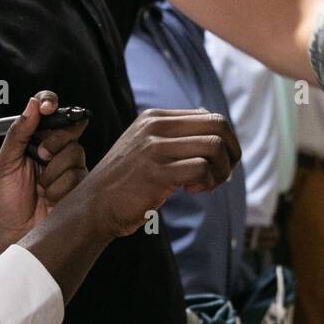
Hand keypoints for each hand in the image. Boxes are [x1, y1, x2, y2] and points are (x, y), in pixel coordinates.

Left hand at [0, 91, 89, 241]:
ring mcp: (70, 166)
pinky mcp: (81, 185)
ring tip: (40, 188)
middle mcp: (56, 149)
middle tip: (40, 155)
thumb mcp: (3, 164)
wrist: (16, 233)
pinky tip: (49, 199)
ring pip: (75, 152)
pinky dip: (58, 188)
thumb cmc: (7, 200)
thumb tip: (32, 105)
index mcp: (36, 139)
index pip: (50, 111)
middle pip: (70, 127)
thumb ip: (18, 134)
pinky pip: (77, 176)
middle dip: (55, 140)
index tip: (46, 107)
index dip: (50, 103)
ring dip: (52, 172)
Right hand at [79, 109, 240, 237]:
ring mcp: (154, 148)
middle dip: (231, 153)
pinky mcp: (156, 172)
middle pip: (219, 125)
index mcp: (154, 118)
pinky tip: (190, 191)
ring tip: (204, 186)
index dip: (224, 142)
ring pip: (214, 146)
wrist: (92, 207)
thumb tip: (214, 124)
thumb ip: (174, 135)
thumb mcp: (144, 146)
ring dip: (221, 171)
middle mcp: (155, 126)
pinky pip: (202, 168)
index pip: (210, 116)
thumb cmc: (124, 182)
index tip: (216, 165)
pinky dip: (207, 182)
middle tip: (222, 175)